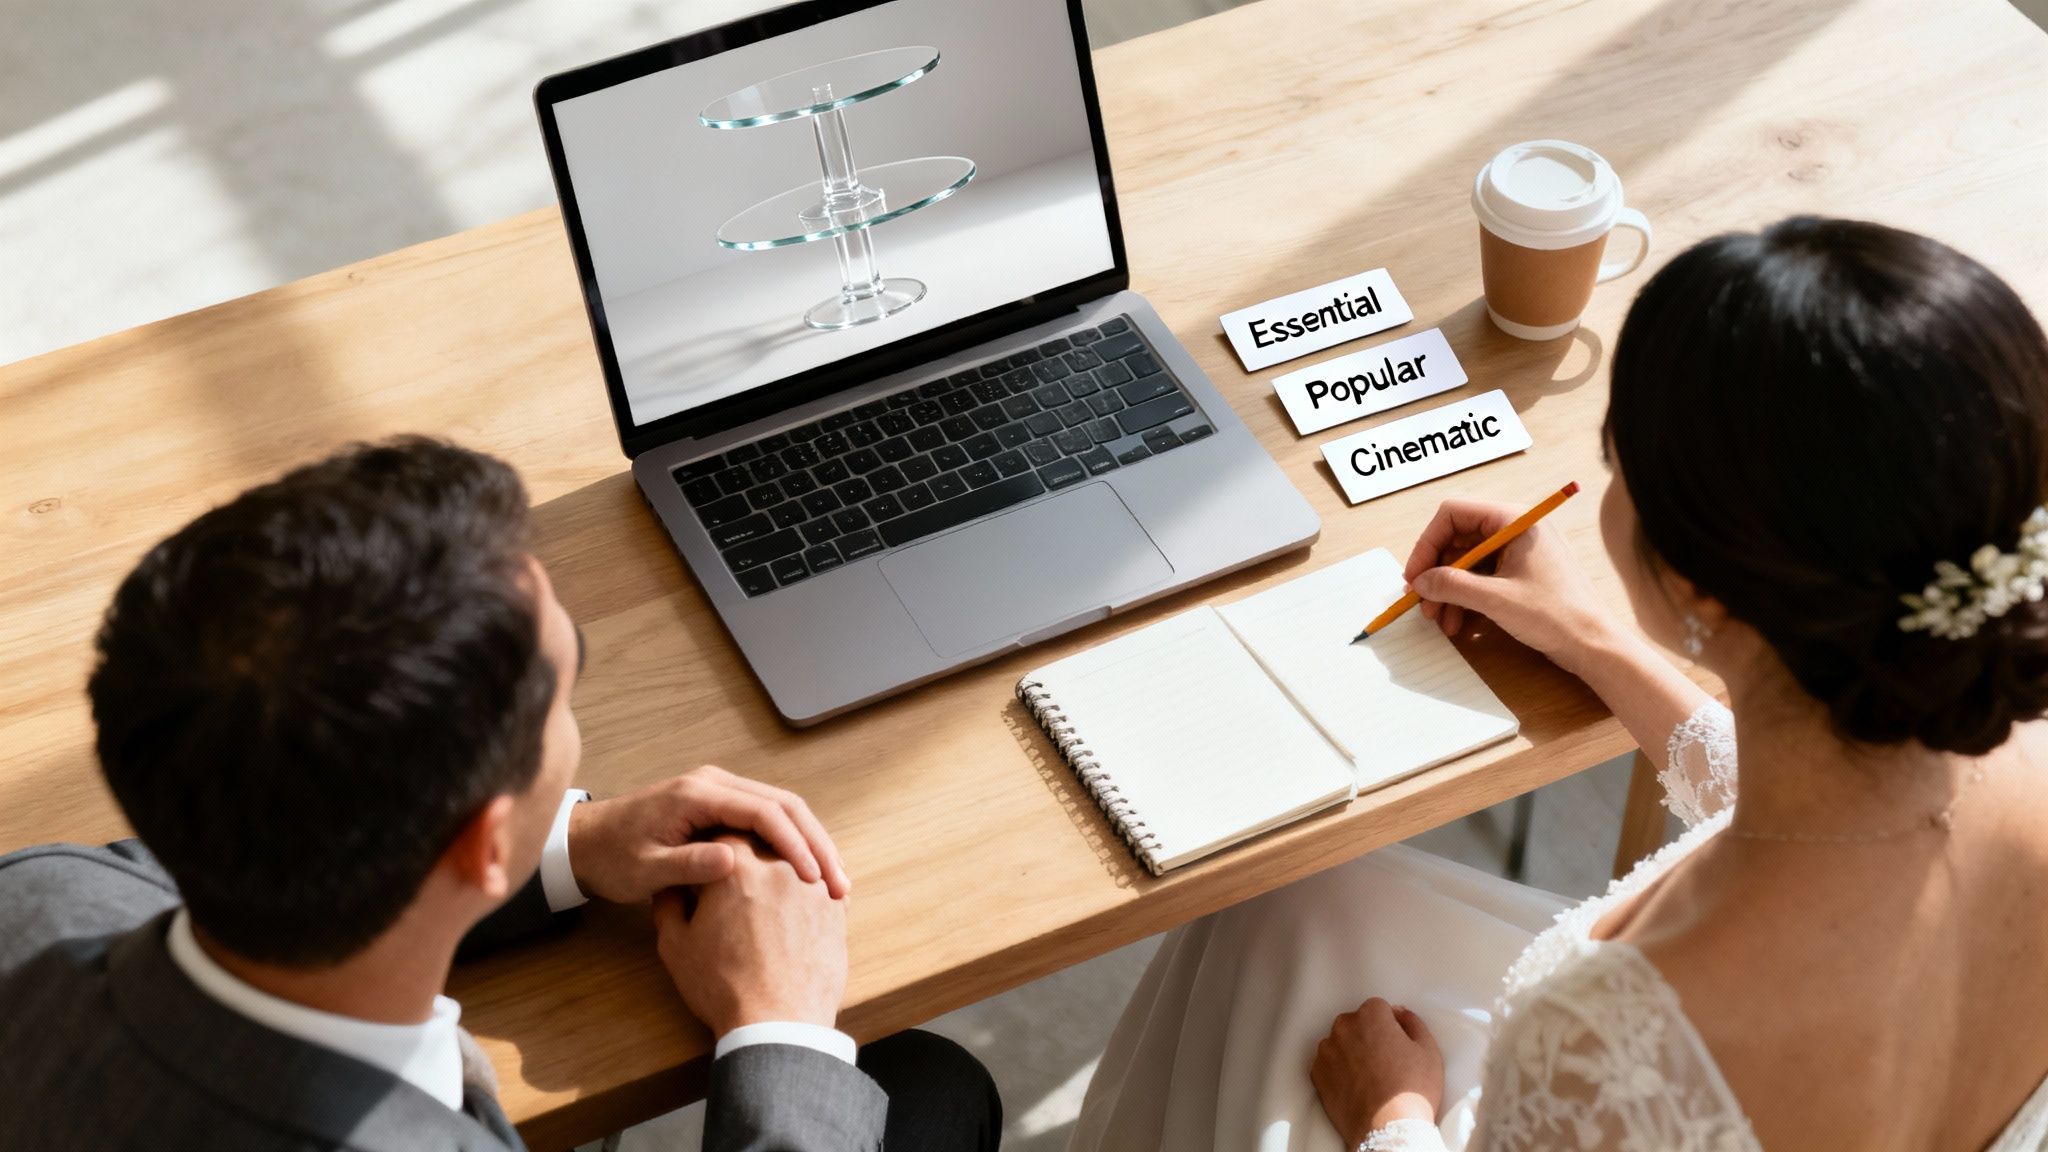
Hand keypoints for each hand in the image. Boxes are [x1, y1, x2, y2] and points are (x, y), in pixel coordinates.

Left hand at [568, 766, 849, 903]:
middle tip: (840, 882)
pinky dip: (794, 842)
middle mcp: (715, 783)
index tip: (815, 877)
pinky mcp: (722, 805)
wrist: (586, 841)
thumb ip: (687, 865)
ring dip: (811, 843)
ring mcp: (721, 791)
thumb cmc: (612, 857)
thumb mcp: (644, 869)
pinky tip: (810, 870)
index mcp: (698, 794)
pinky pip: (770, 818)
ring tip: (835, 880)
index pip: (764, 813)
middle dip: (816, 843)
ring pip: (783, 810)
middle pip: (785, 805)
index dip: (794, 845)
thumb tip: (734, 863)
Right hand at [652, 834, 847, 1034]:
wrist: (777, 1024)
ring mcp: (813, 886)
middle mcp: (779, 866)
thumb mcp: (676, 946)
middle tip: (737, 873)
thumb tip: (671, 884)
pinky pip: (822, 885)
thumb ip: (669, 904)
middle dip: (749, 854)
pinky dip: (807, 890)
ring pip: (795, 861)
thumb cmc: (723, 986)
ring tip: (767, 894)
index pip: (723, 833)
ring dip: (782, 869)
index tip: (708, 856)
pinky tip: (795, 908)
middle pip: (762, 841)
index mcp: (735, 867)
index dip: (712, 844)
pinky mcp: (836, 910)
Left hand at [1312, 999, 1443, 1144]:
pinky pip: (1328, 1063)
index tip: (1396, 1044)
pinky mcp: (1317, 1073)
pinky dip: (1338, 1070)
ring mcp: (1327, 1050)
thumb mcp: (1428, 1050)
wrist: (1389, 1128)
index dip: (1390, 1026)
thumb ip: (1413, 1022)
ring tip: (1369, 1076)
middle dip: (1368, 1036)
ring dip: (1351, 1051)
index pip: (1379, 1008)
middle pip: (1357, 1023)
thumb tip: (1400, 1013)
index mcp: (1371, 1015)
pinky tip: (1355, 1085)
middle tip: (1385, 1061)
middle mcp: (1344, 1027)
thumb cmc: (1411, 1091)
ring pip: (1340, 1042)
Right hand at [1402, 499, 1618, 674]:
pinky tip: (1459, 623)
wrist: (1594, 644)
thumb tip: (1421, 581)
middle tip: (1424, 603)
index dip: (1428, 543)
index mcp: (1515, 520)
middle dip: (1437, 573)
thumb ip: (1453, 585)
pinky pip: (1482, 578)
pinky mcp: (1521, 575)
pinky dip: (1465, 599)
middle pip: (1458, 540)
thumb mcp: (1496, 599)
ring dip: (1449, 591)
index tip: (1415, 575)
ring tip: (1441, 620)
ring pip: (1467, 563)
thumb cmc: (1558, 615)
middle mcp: (1515, 530)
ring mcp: (1519, 553)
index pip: (1454, 514)